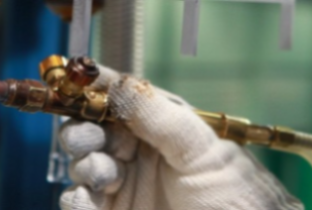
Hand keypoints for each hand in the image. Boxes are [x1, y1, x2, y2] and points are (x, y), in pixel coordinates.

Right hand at [58, 72, 302, 209]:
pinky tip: (86, 199)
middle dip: (82, 131)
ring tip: (106, 176)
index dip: (94, 88)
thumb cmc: (235, 195)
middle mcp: (136, 153)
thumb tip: (118, 84)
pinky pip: (79, 204)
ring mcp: (122, 187)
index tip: (77, 83)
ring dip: (85, 166)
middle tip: (88, 140)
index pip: (117, 99)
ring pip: (82, 166)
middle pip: (89, 131)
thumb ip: (160, 118)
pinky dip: (76, 201)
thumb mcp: (202, 149)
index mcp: (158, 126)